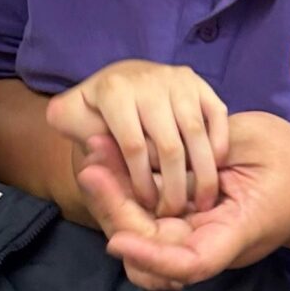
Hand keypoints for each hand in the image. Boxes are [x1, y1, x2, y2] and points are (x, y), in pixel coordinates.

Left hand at [47, 60, 230, 217]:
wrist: (125, 77)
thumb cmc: (96, 108)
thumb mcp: (70, 117)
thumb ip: (73, 135)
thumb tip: (89, 163)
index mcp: (115, 90)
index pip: (134, 147)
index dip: (142, 183)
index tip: (146, 206)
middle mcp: (149, 80)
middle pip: (168, 146)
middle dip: (174, 187)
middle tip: (175, 213)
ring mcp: (178, 79)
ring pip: (195, 134)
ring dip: (202, 174)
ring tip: (200, 202)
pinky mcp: (200, 82)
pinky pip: (216, 116)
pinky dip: (218, 146)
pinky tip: (216, 171)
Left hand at [87, 110, 289, 290]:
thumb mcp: (258, 147)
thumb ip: (211, 155)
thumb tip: (161, 158)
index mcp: (236, 235)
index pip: (190, 264)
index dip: (152, 257)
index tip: (117, 241)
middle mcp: (209, 240)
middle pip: (152, 246)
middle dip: (116, 212)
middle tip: (92, 169)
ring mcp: (195, 229)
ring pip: (142, 228)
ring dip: (113, 197)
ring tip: (94, 153)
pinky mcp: (184, 213)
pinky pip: (147, 208)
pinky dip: (124, 185)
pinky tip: (107, 154)